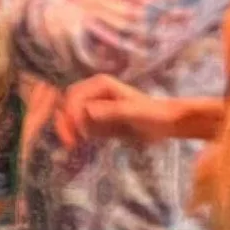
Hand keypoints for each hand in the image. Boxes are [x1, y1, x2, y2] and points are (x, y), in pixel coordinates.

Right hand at [55, 76, 177, 150]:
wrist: (165, 124)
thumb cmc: (152, 114)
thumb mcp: (133, 112)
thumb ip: (111, 111)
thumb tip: (86, 111)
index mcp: (101, 84)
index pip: (75, 95)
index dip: (70, 111)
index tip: (74, 130)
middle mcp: (94, 92)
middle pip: (68, 103)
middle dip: (64, 121)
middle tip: (68, 141)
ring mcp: (94, 106)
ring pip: (70, 115)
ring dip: (67, 128)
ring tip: (71, 144)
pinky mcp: (96, 120)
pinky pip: (79, 125)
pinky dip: (75, 133)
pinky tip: (80, 143)